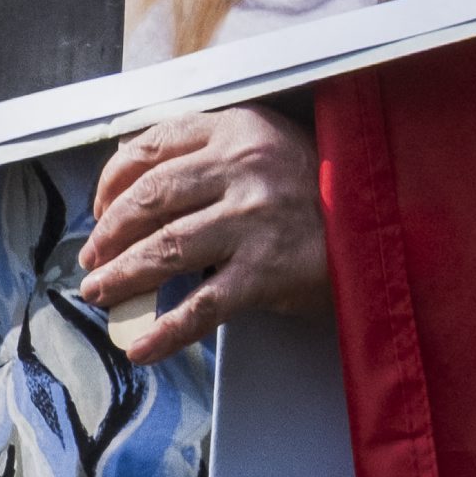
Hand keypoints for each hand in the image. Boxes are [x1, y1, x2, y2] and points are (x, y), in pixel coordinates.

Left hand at [79, 107, 328, 365]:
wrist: (384, 220)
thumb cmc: (317, 186)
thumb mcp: (265, 143)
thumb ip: (206, 151)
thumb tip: (130, 174)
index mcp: (236, 129)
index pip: (150, 149)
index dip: (111, 183)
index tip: (99, 209)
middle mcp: (242, 168)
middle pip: (148, 199)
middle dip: (109, 233)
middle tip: (91, 258)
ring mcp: (254, 220)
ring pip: (164, 249)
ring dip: (121, 276)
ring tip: (99, 293)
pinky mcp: (267, 271)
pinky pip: (202, 306)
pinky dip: (165, 331)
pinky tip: (141, 347)